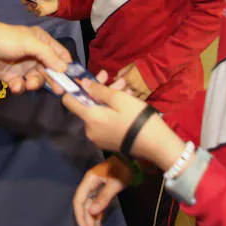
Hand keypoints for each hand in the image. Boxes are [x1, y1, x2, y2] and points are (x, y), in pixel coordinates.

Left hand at [0, 12, 69, 92]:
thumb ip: (48, 55)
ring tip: (28, 84)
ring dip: (35, 83)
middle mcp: (34, 54)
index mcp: (41, 41)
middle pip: (51, 70)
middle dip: (54, 80)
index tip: (74, 81)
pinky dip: (20, 87)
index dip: (67, 67)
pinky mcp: (12, 77)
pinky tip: (14, 85)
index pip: (61, 55)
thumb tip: (65, 69)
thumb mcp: (29, 42)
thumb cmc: (4, 38)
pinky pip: (22, 85)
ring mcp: (23, 66)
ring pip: (37, 80)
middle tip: (59, 91)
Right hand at [20, 0, 58, 16]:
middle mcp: (31, 0)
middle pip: (23, 1)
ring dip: (30, 6)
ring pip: (28, 8)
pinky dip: (37, 10)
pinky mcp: (39, 12)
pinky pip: (35, 13)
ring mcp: (35, 6)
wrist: (57, 0)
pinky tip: (40, 7)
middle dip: (24, 0)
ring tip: (35, 3)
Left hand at [61, 78, 185, 167]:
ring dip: (110, 98)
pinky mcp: (108, 141)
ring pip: (99, 112)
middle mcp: (89, 130)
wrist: (156, 145)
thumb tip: (82, 83)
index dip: (75, 88)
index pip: (69, 101)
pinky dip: (112, 110)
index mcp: (89, 118)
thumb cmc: (136, 118)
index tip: (86, 80)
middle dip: (102, 90)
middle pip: (88, 105)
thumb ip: (98, 90)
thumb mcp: (118, 99)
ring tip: (127, 88)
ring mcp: (98, 138)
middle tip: (118, 80)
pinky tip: (127, 100)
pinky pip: (105, 121)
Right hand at [73, 157, 132, 225]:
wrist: (133, 159)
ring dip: (91, 219)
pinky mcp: (103, 190)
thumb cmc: (123, 169)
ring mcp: (96, 188)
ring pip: (90, 206)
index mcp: (89, 180)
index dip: (80, 215)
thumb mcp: (114, 184)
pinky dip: (98, 214)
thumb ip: (103, 198)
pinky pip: (97, 204)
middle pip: (84, 205)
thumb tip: (91, 212)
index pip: (78, 200)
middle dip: (86, 219)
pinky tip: (98, 224)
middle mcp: (90, 184)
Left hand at [111, 63, 151, 100]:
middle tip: (118, 94)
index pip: (117, 86)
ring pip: (131, 98)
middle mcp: (133, 86)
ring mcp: (140, 90)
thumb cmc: (142, 65)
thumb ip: (121, 72)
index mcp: (128, 78)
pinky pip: (140, 100)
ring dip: (128, 98)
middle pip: (123, 93)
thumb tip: (115, 78)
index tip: (113, 89)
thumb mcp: (130, 66)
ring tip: (126, 98)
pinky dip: (137, 100)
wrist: (156, 67)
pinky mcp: (147, 93)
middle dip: (120, 93)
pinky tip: (134, 99)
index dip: (114, 89)